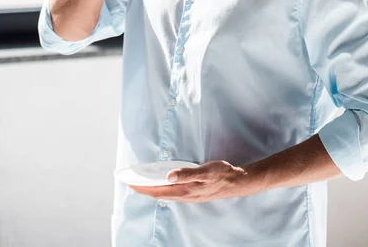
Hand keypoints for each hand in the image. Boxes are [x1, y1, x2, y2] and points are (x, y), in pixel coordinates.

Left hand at [129, 160, 258, 202]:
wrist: (237, 182)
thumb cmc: (221, 174)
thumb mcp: (205, 170)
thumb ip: (186, 173)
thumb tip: (168, 176)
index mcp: (185, 190)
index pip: (159, 190)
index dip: (144, 188)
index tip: (131, 184)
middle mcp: (185, 196)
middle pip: (160, 195)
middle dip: (145, 190)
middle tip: (132, 185)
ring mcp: (190, 197)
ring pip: (167, 196)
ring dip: (154, 191)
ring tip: (144, 186)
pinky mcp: (194, 194)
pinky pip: (174, 195)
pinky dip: (164, 191)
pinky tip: (165, 187)